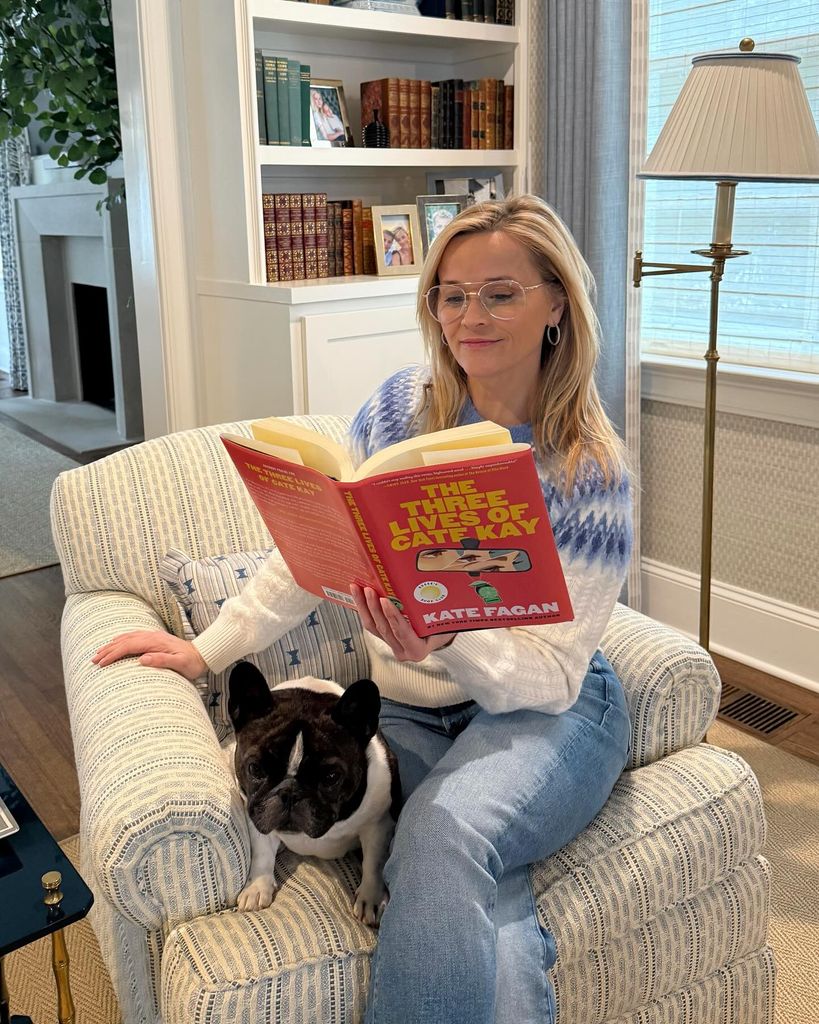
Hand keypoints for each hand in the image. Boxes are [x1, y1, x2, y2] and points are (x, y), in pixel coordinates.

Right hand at [91, 630, 207, 679]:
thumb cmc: (192, 663)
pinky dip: (121, 641)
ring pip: (127, 638)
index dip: (113, 654)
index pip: (129, 646)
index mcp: (155, 642)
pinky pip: (133, 637)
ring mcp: (153, 636)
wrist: (203, 654)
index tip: (101, 663)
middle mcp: (152, 636)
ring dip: (112, 645)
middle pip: (124, 641)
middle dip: (108, 650)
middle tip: (93, 660)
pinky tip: (116, 644)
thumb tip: (142, 659)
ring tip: (99, 653)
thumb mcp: (181, 664)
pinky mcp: (154, 639)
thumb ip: (162, 660)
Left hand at [351, 585, 455, 662]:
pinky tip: (358, 596)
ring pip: (373, 627)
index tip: (385, 600)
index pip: (402, 633)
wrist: (442, 632)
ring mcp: (392, 646)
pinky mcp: (385, 639)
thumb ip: (434, 611)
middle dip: (374, 608)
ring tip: (357, 589)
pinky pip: (371, 625)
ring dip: (364, 607)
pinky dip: (364, 610)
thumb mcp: (444, 621)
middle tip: (368, 590)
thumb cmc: (445, 625)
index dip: (392, 617)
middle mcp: (403, 651)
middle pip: (384, 629)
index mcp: (418, 650)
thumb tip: (429, 585)